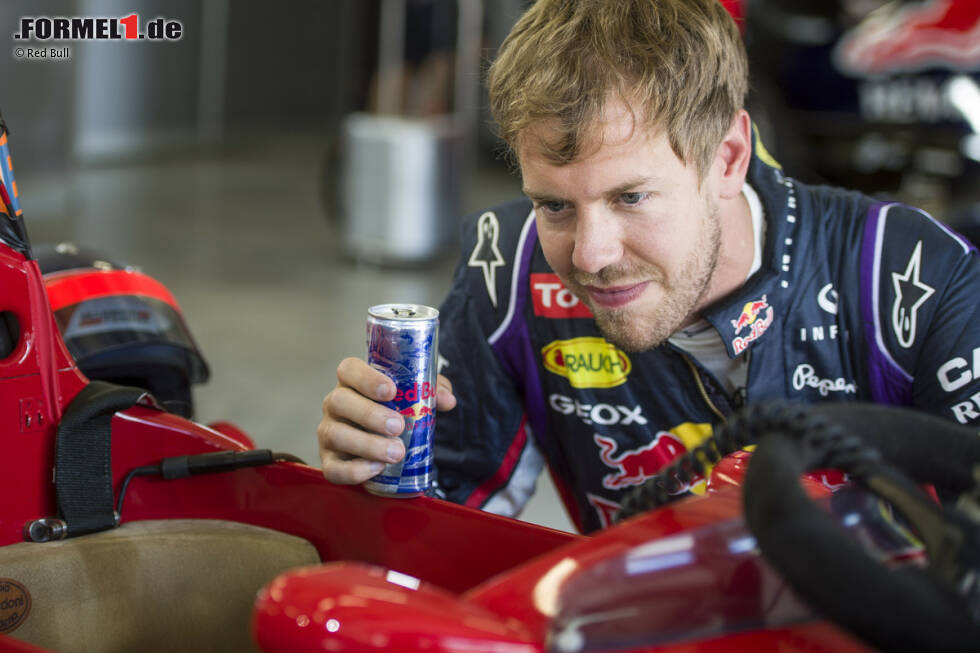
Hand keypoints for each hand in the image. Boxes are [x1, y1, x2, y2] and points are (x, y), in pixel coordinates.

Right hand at [318, 357, 455, 483]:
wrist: (382, 446)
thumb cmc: (394, 413)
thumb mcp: (412, 397)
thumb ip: (430, 391)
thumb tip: (447, 400)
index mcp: (353, 382)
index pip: (348, 369)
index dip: (366, 378)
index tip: (391, 391)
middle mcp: (335, 404)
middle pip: (339, 401)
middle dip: (370, 414)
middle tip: (398, 427)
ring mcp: (328, 433)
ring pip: (335, 435)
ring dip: (367, 444)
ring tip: (396, 453)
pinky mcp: (329, 462)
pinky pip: (333, 468)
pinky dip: (354, 470)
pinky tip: (377, 468)